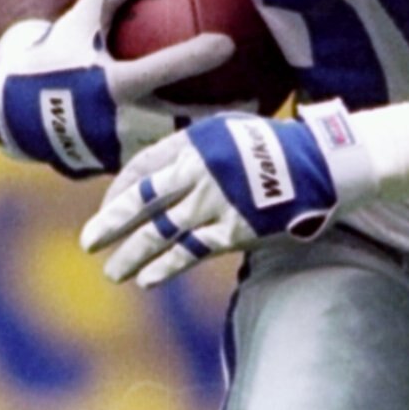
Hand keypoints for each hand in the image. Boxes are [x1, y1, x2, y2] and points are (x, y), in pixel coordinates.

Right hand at [0, 0, 232, 178]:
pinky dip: (186, 152)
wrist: (15, 112)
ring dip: (210, 139)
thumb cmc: (54, 56)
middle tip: (260, 104)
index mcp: (111, 85)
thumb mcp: (80, 19)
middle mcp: (119, 122)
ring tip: (245, 131)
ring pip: (176, 147)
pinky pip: (161, 159)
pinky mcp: (118, 167)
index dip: (195, 56)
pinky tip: (213, 145)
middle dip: (222, 115)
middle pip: (183, 121)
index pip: (160, 69)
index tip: (230, 42)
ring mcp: (120, 150)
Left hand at [79, 105, 363, 286]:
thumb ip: (194, 150)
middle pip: (141, 202)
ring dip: (131, 254)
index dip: (118, 193)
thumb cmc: (276, 146)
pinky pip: (190, 252)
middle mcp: (195, 172)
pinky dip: (165, 267)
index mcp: (191, 143)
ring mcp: (212, 202)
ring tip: (112, 272)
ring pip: (160, 233)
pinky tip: (147, 279)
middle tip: (88, 243)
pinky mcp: (232, 230)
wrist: (320, 163)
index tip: (106, 210)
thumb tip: (166, 175)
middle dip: (110, 225)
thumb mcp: (228, 130)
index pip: (140, 170)